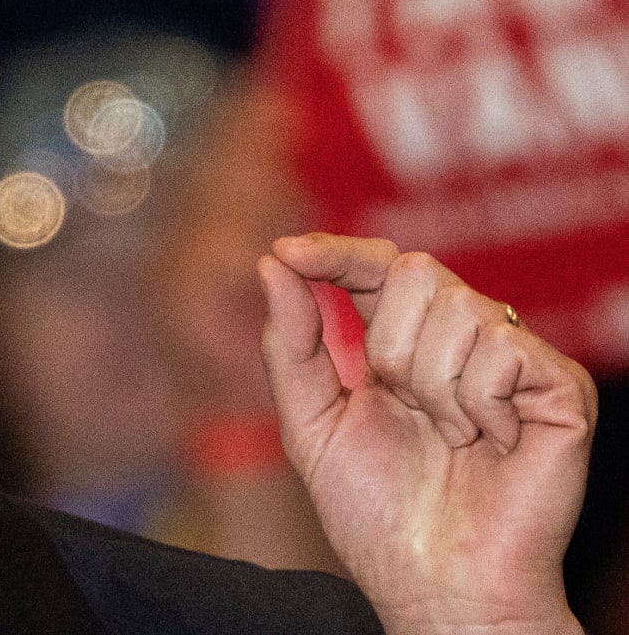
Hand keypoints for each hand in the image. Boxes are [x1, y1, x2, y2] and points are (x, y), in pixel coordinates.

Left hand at [258, 233, 595, 634]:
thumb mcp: (312, 423)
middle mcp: (462, 338)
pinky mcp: (561, 387)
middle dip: (389, 348)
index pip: (376, 266)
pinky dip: (479, 405)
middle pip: (416, 272)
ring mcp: (515, 358)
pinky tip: (489, 443)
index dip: (335, 251)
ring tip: (451, 439)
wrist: (437, 584)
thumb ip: (292, 343)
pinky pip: (503, 349)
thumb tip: (274, 262)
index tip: (288, 251)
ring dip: (433, 387)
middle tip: (406, 411)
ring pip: (457, 308)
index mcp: (403, 342)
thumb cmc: (378, 515)